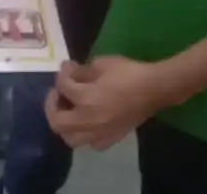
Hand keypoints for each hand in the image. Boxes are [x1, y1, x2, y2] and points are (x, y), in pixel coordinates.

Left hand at [45, 56, 167, 150]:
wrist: (154, 89)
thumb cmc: (129, 72)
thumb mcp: (101, 63)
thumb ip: (82, 71)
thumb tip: (72, 74)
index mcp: (86, 99)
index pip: (62, 87)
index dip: (62, 73)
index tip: (67, 66)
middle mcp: (89, 121)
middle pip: (57, 122)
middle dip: (52, 105)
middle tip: (58, 91)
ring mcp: (100, 134)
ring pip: (70, 138)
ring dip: (64, 123)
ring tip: (68, 109)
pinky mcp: (111, 139)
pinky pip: (89, 143)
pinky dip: (82, 134)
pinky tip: (86, 120)